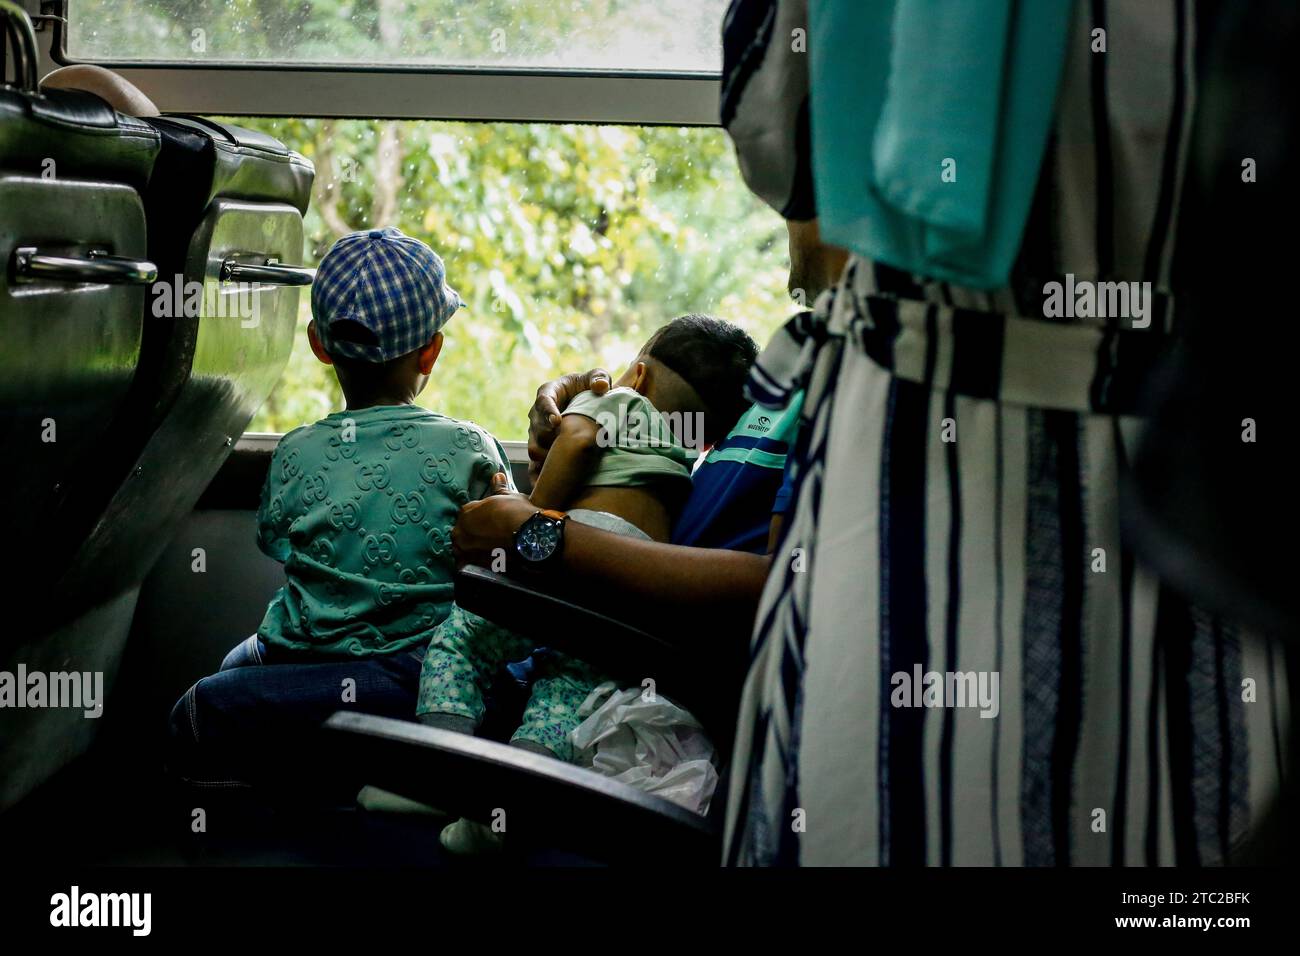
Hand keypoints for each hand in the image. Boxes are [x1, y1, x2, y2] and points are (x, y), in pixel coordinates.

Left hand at [452, 487, 535, 565]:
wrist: (527, 538)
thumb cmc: (517, 513)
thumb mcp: (509, 497)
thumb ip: (498, 488)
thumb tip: (497, 475)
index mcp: (466, 512)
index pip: (466, 513)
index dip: (478, 516)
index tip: (489, 519)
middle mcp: (460, 532)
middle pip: (462, 532)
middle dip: (471, 532)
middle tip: (488, 535)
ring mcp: (465, 550)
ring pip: (463, 548)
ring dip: (471, 548)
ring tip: (487, 548)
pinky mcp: (472, 566)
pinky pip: (468, 563)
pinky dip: (474, 562)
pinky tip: (486, 560)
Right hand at [527, 368, 610, 482]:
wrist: (582, 403)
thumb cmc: (587, 386)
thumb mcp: (595, 377)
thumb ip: (598, 378)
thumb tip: (602, 387)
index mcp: (548, 393)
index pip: (543, 401)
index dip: (548, 412)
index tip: (557, 421)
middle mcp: (537, 413)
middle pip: (537, 428)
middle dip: (549, 437)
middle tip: (564, 445)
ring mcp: (537, 432)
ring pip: (534, 447)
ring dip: (547, 456)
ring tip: (562, 464)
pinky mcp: (540, 447)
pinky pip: (535, 462)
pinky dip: (541, 471)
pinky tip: (552, 481)